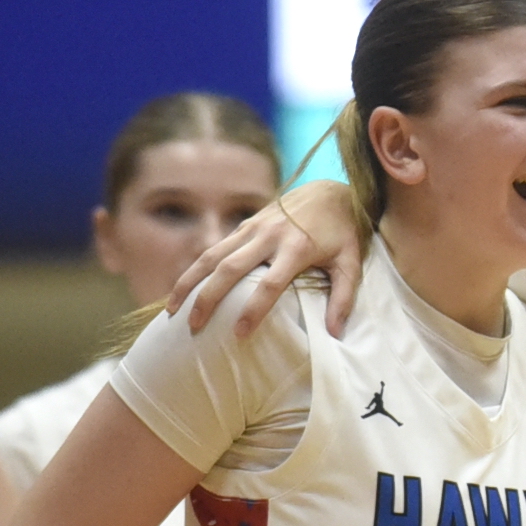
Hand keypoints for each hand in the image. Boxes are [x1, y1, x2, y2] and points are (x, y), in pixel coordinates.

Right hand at [166, 179, 361, 339]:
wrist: (330, 191)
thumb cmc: (342, 233)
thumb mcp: (351, 263)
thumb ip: (344, 298)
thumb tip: (335, 333)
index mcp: (297, 247)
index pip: (270, 284)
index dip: (254, 309)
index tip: (239, 334)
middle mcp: (269, 235)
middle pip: (230, 269)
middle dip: (208, 298)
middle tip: (193, 327)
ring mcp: (253, 227)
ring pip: (213, 255)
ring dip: (190, 282)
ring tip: (173, 311)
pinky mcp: (245, 225)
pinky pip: (215, 249)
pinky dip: (196, 270)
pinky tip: (183, 290)